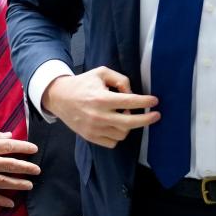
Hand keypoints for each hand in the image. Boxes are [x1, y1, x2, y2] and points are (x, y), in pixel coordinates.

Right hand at [0, 126, 39, 207]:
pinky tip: (10, 203)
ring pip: (3, 182)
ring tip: (29, 185)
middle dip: (27, 168)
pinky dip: (0, 201)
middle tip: (37, 170)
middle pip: (11, 166)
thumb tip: (8, 136)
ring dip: (18, 184)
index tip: (34, 149)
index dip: (24, 147)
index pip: (10, 146)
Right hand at [42, 67, 159, 147]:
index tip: (155, 101)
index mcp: (101, 98)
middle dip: (147, 120)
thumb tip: (132, 93)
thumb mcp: (101, 73)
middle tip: (156, 116)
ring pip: (122, 134)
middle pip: (130, 123)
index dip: (145, 101)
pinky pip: (112, 142)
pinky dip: (118, 134)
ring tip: (124, 116)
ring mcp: (94, 129)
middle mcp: (98, 116)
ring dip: (128, 125)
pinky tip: (115, 125)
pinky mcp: (90, 137)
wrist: (59, 98)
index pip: (130, 102)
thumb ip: (120, 80)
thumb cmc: (83, 83)